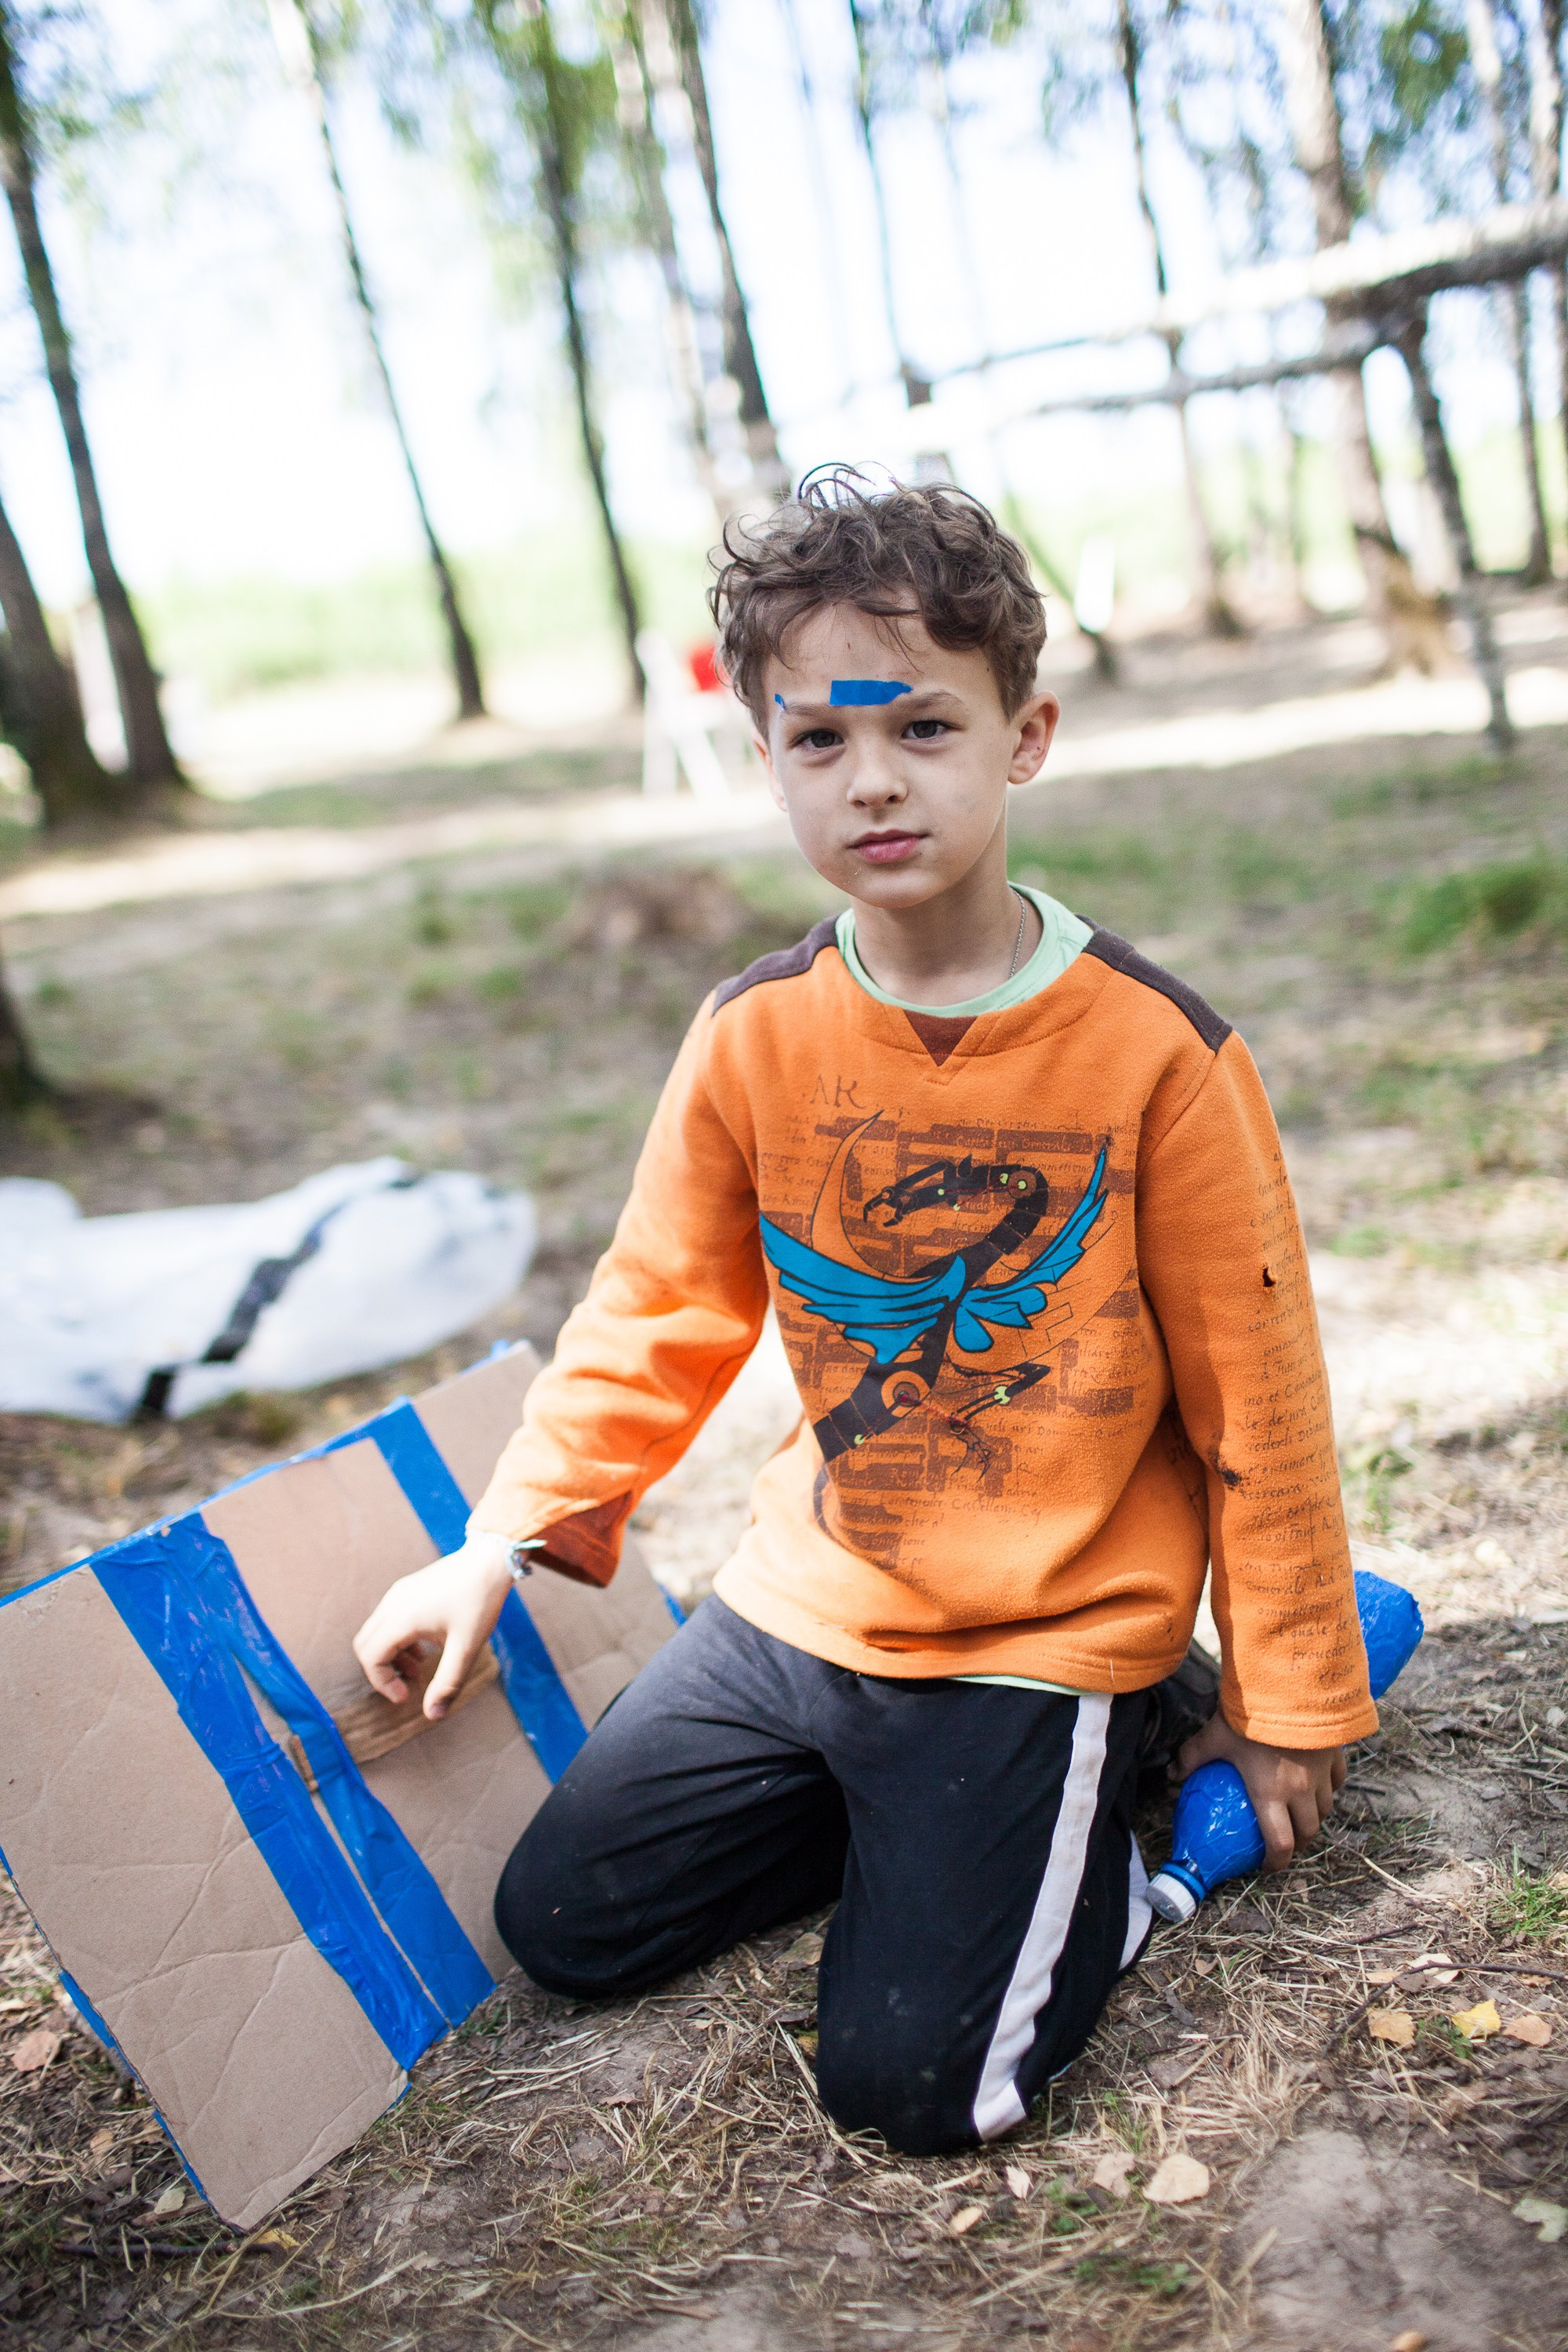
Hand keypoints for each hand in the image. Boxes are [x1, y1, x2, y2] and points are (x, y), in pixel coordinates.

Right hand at [352, 1531, 514, 1720]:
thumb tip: (433, 1715)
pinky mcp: (406, 1589)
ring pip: (376, 1632)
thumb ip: (448, 1683)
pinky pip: (388, 1619)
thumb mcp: (467, 1647)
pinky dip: (397, 1639)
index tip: (407, 1695)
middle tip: (408, 1684)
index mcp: (402, 1618)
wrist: (489, 1561)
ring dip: (390, 1655)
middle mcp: (392, 1603)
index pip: (371, 1657)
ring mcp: (398, 1593)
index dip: (383, 1683)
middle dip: (382, 1671)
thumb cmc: (479, 1602)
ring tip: (419, 1667)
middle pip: (365, 1645)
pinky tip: (424, 1646)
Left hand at [1177, 1714, 1346, 1870]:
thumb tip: (1173, 1775)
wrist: (1287, 1684)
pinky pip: (1336, 1782)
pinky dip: (1328, 1789)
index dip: (1275, 1863)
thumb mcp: (1214, 1736)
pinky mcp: (1335, 1755)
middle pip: (1308, 1832)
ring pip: (1325, 1809)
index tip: (1266, 1865)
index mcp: (1271, 1793)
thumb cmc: (1247, 1715)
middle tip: (1283, 1842)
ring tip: (1300, 1814)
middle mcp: (1301, 1790)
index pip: (1279, 1844)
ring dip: (1313, 1817)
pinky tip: (1317, 1783)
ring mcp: (1321, 1774)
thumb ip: (1192, 1757)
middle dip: (1297, 1843)